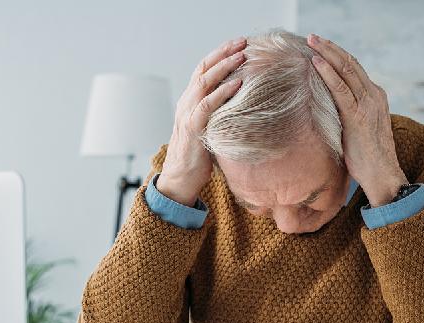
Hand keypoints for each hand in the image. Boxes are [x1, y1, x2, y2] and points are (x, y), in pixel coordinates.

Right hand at [157, 37, 247, 205]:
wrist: (180, 180)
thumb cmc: (198, 156)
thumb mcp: (209, 128)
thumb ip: (220, 114)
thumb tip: (244, 106)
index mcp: (189, 101)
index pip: (203, 69)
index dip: (220, 54)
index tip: (239, 44)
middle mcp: (186, 103)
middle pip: (203, 69)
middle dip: (224, 53)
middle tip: (243, 42)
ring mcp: (187, 114)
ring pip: (204, 82)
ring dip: (224, 67)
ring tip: (242, 56)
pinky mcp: (193, 128)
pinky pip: (207, 105)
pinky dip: (222, 92)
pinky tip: (237, 84)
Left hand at [307, 33, 407, 206]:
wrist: (382, 174)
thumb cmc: (367, 157)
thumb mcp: (358, 129)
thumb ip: (348, 114)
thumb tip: (327, 109)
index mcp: (375, 97)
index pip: (354, 69)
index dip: (337, 56)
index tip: (321, 47)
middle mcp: (374, 95)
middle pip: (350, 63)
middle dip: (330, 48)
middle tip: (312, 37)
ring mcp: (367, 104)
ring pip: (346, 70)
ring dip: (327, 53)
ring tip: (311, 42)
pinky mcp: (357, 116)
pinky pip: (341, 89)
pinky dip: (328, 74)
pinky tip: (316, 63)